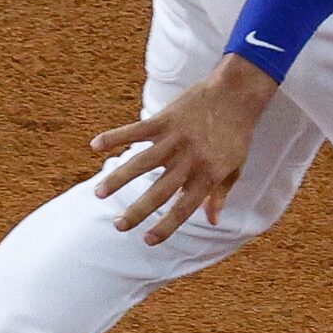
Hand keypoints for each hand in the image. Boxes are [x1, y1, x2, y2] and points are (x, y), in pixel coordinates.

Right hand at [89, 57, 281, 243]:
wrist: (237, 92)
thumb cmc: (238, 132)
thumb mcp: (236, 166)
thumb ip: (221, 193)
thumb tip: (212, 221)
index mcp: (209, 174)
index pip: (184, 208)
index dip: (166, 226)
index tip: (148, 240)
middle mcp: (190, 160)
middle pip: (159, 191)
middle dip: (137, 211)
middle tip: (118, 226)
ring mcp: (175, 139)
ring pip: (142, 164)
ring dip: (118, 179)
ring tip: (99, 193)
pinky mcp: (164, 120)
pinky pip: (136, 130)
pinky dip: (115, 137)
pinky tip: (95, 145)